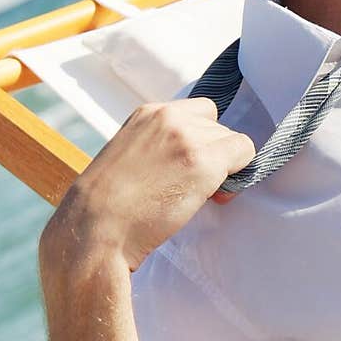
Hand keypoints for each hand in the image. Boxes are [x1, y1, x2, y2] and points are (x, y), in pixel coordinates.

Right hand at [38, 98, 254, 283]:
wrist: (95, 228)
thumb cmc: (108, 205)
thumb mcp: (128, 156)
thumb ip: (158, 145)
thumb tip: (187, 158)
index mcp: (148, 113)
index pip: (198, 112)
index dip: (200, 139)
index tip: (187, 165)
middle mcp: (170, 117)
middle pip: (217, 126)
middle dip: (212, 154)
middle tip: (193, 186)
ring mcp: (188, 137)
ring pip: (233, 141)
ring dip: (224, 168)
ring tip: (198, 195)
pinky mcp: (205, 161)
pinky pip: (245, 153)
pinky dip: (239, 175)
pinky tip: (215, 197)